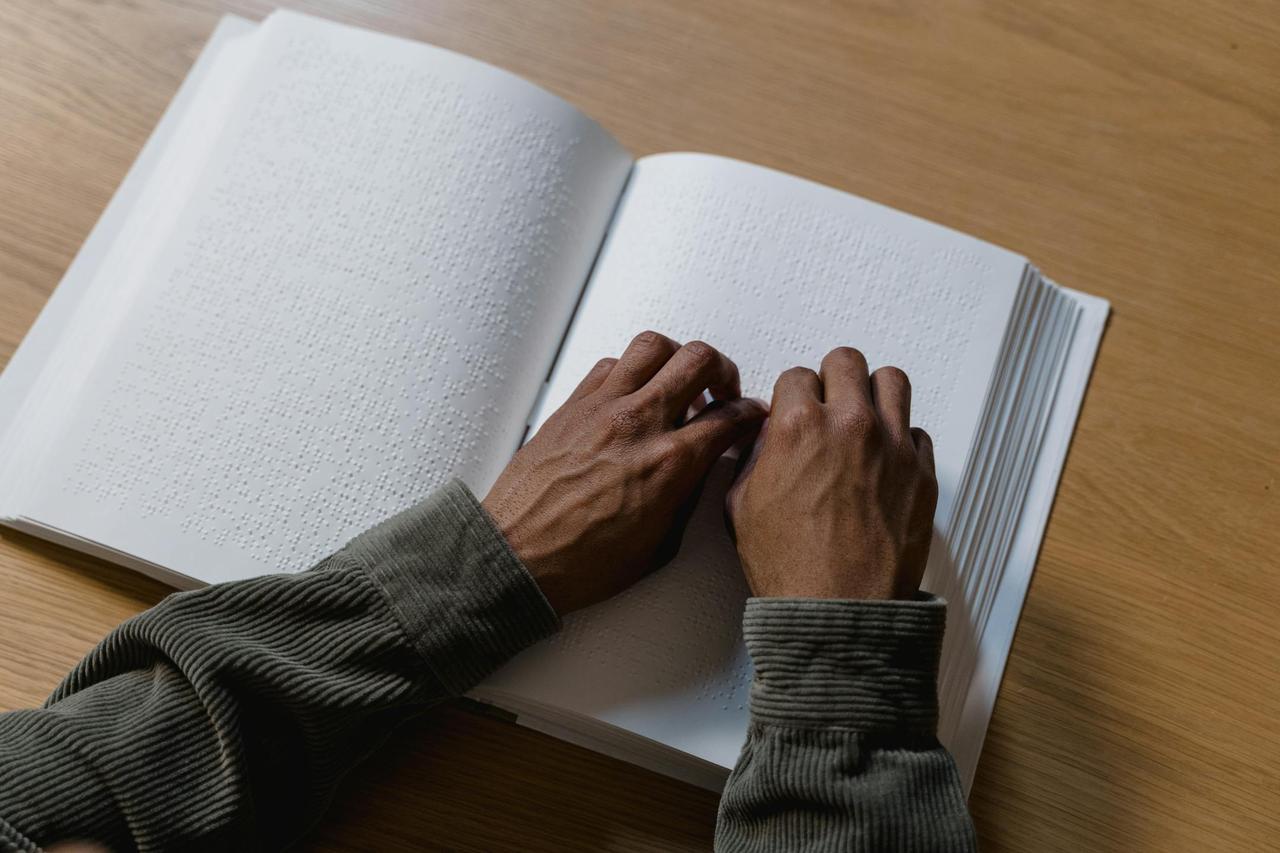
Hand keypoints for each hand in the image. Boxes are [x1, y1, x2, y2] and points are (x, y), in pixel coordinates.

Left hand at [483, 331, 766, 615]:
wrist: (517, 558)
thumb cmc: (579, 563)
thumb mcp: (659, 545)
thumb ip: (687, 497)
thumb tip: (701, 470)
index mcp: (669, 464)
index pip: (730, 416)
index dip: (751, 413)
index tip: (752, 416)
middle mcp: (638, 424)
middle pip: (699, 360)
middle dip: (722, 371)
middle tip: (720, 392)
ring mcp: (602, 408)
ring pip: (654, 346)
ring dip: (676, 358)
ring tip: (678, 382)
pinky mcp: (572, 405)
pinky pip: (611, 363)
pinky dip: (632, 370)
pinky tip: (634, 395)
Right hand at [725, 348, 937, 600]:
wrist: (838, 610)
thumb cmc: (789, 567)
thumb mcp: (741, 504)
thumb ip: (754, 458)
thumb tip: (765, 441)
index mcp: (799, 428)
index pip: (797, 376)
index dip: (791, 396)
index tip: (794, 412)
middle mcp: (850, 425)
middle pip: (847, 361)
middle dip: (832, 378)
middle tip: (828, 402)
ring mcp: (893, 447)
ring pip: (892, 381)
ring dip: (873, 393)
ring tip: (864, 417)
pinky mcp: (922, 473)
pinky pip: (917, 432)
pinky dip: (901, 440)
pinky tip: (884, 462)